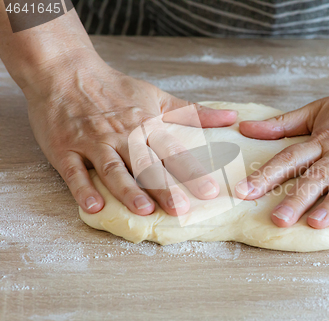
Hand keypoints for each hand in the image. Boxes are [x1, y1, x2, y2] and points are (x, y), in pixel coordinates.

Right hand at [25, 50, 236, 215]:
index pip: (173, 153)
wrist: (66, 71)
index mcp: (146, 125)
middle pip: (146, 164)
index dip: (192, 173)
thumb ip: (193, 113)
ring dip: (128, 190)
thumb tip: (230, 117)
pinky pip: (74, 172)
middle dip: (164, 188)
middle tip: (181, 210)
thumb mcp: (157, 96)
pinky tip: (94, 207)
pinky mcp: (66, 149)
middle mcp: (122, 135)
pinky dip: (83, 190)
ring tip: (144, 210)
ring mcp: (93, 142)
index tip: (210, 192)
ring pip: (113, 169)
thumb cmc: (116, 88)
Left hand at [236, 75, 328, 228]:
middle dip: (296, 198)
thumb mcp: (318, 109)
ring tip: (315, 223)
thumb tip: (245, 129)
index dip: (266, 175)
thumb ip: (283, 124)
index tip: (244, 192)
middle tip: (277, 220)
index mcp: (325, 138)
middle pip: (318, 175)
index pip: (290, 158)